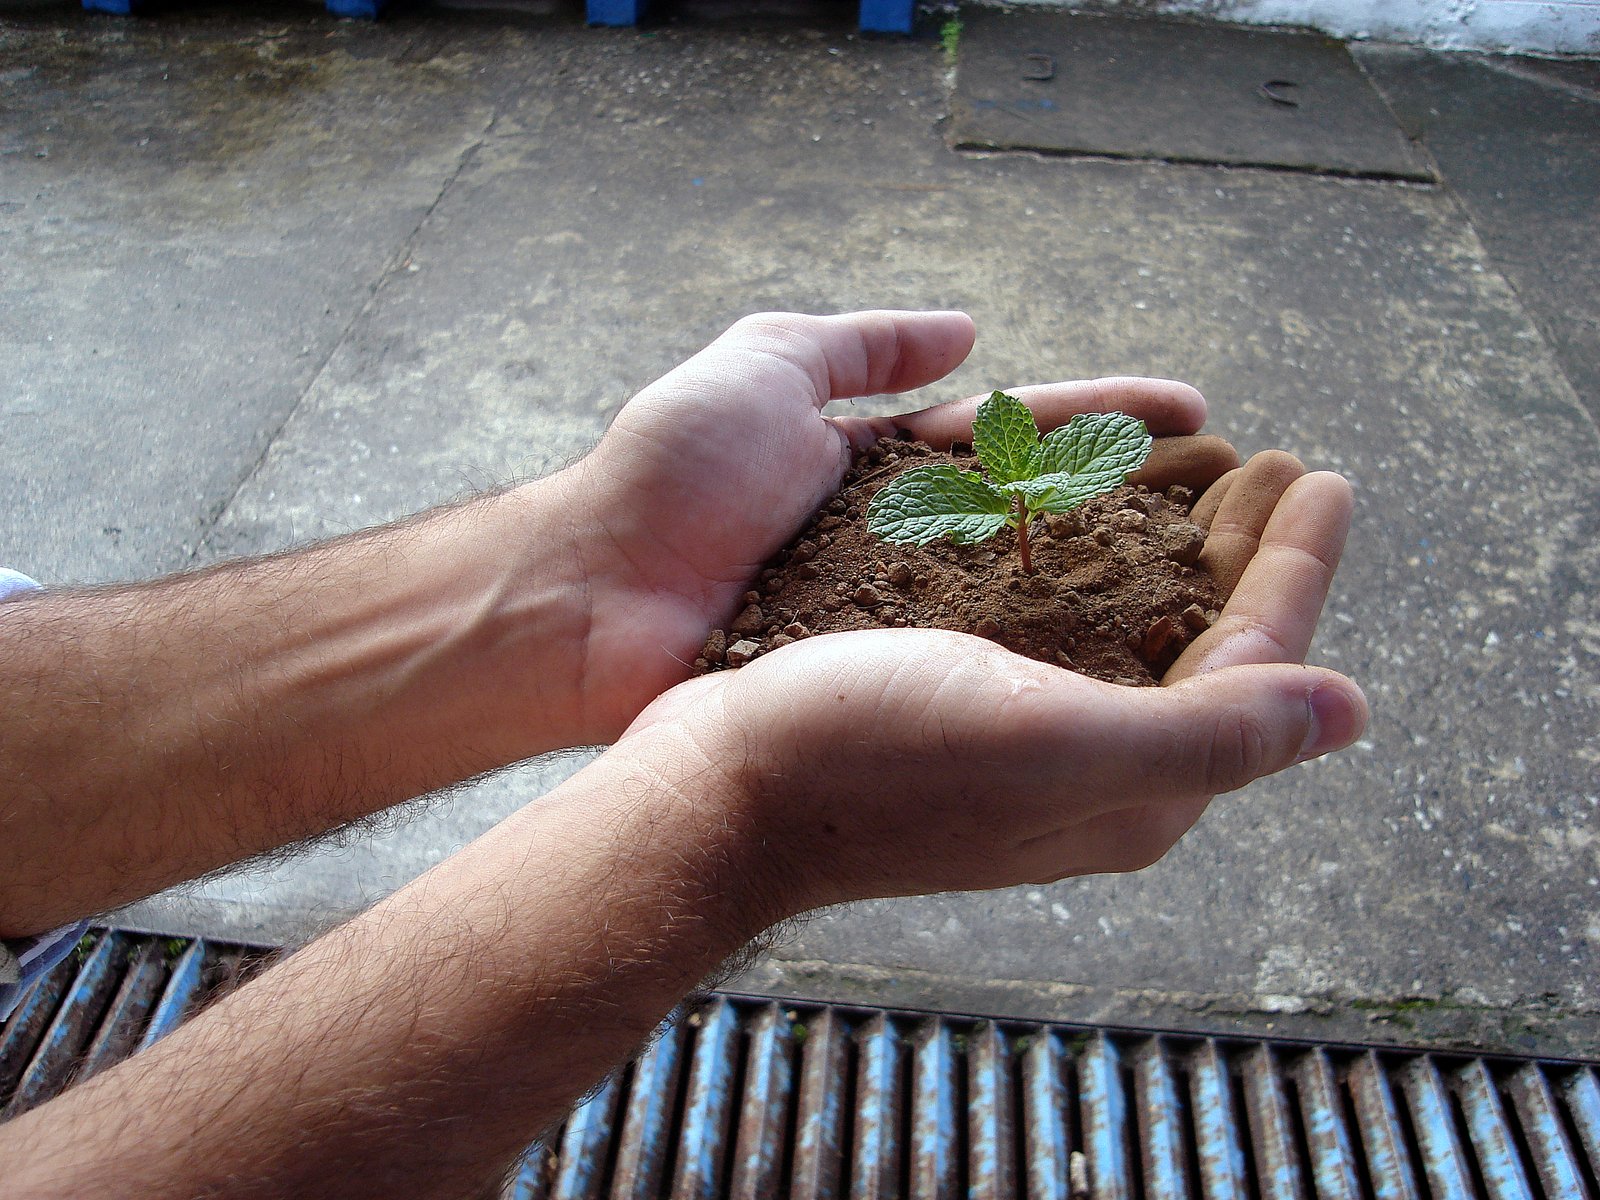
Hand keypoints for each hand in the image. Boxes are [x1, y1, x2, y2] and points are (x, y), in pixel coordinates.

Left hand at [552, 310, 1237, 740]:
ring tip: (1225, 590)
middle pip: (1047, 520)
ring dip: (1121, 594)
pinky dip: (1052, 674)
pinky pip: (979, 676)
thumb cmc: (665, 477)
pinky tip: (1137, 678)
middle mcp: (907, 548)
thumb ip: (857, 343)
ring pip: (1032, 605)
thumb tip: (967, 328)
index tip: (1197, 418)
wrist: (587, 602)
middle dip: (1141, 510)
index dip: (1107, 423)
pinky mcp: (878, 687)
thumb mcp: (760, 365)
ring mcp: (898, 624)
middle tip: (1247, 508)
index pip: (1020, 434)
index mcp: (883, 467)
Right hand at [617, 449, 1364, 912]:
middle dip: (1244, 549)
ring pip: (1132, 626)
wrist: (713, 785)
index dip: (1297, 569)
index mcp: (1136, 788)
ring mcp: (1024, 737)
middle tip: (1272, 461)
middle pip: (1202, 644)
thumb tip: (1351, 713)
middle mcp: (1092, 767)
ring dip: (1171, 543)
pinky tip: (1076, 509)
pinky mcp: (964, 706)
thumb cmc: (868, 756)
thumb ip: (1209, 731)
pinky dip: (1088, 554)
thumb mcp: (1049, 741)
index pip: (1256, 669)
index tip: (1324, 474)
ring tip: (1193, 471)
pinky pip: (1059, 621)